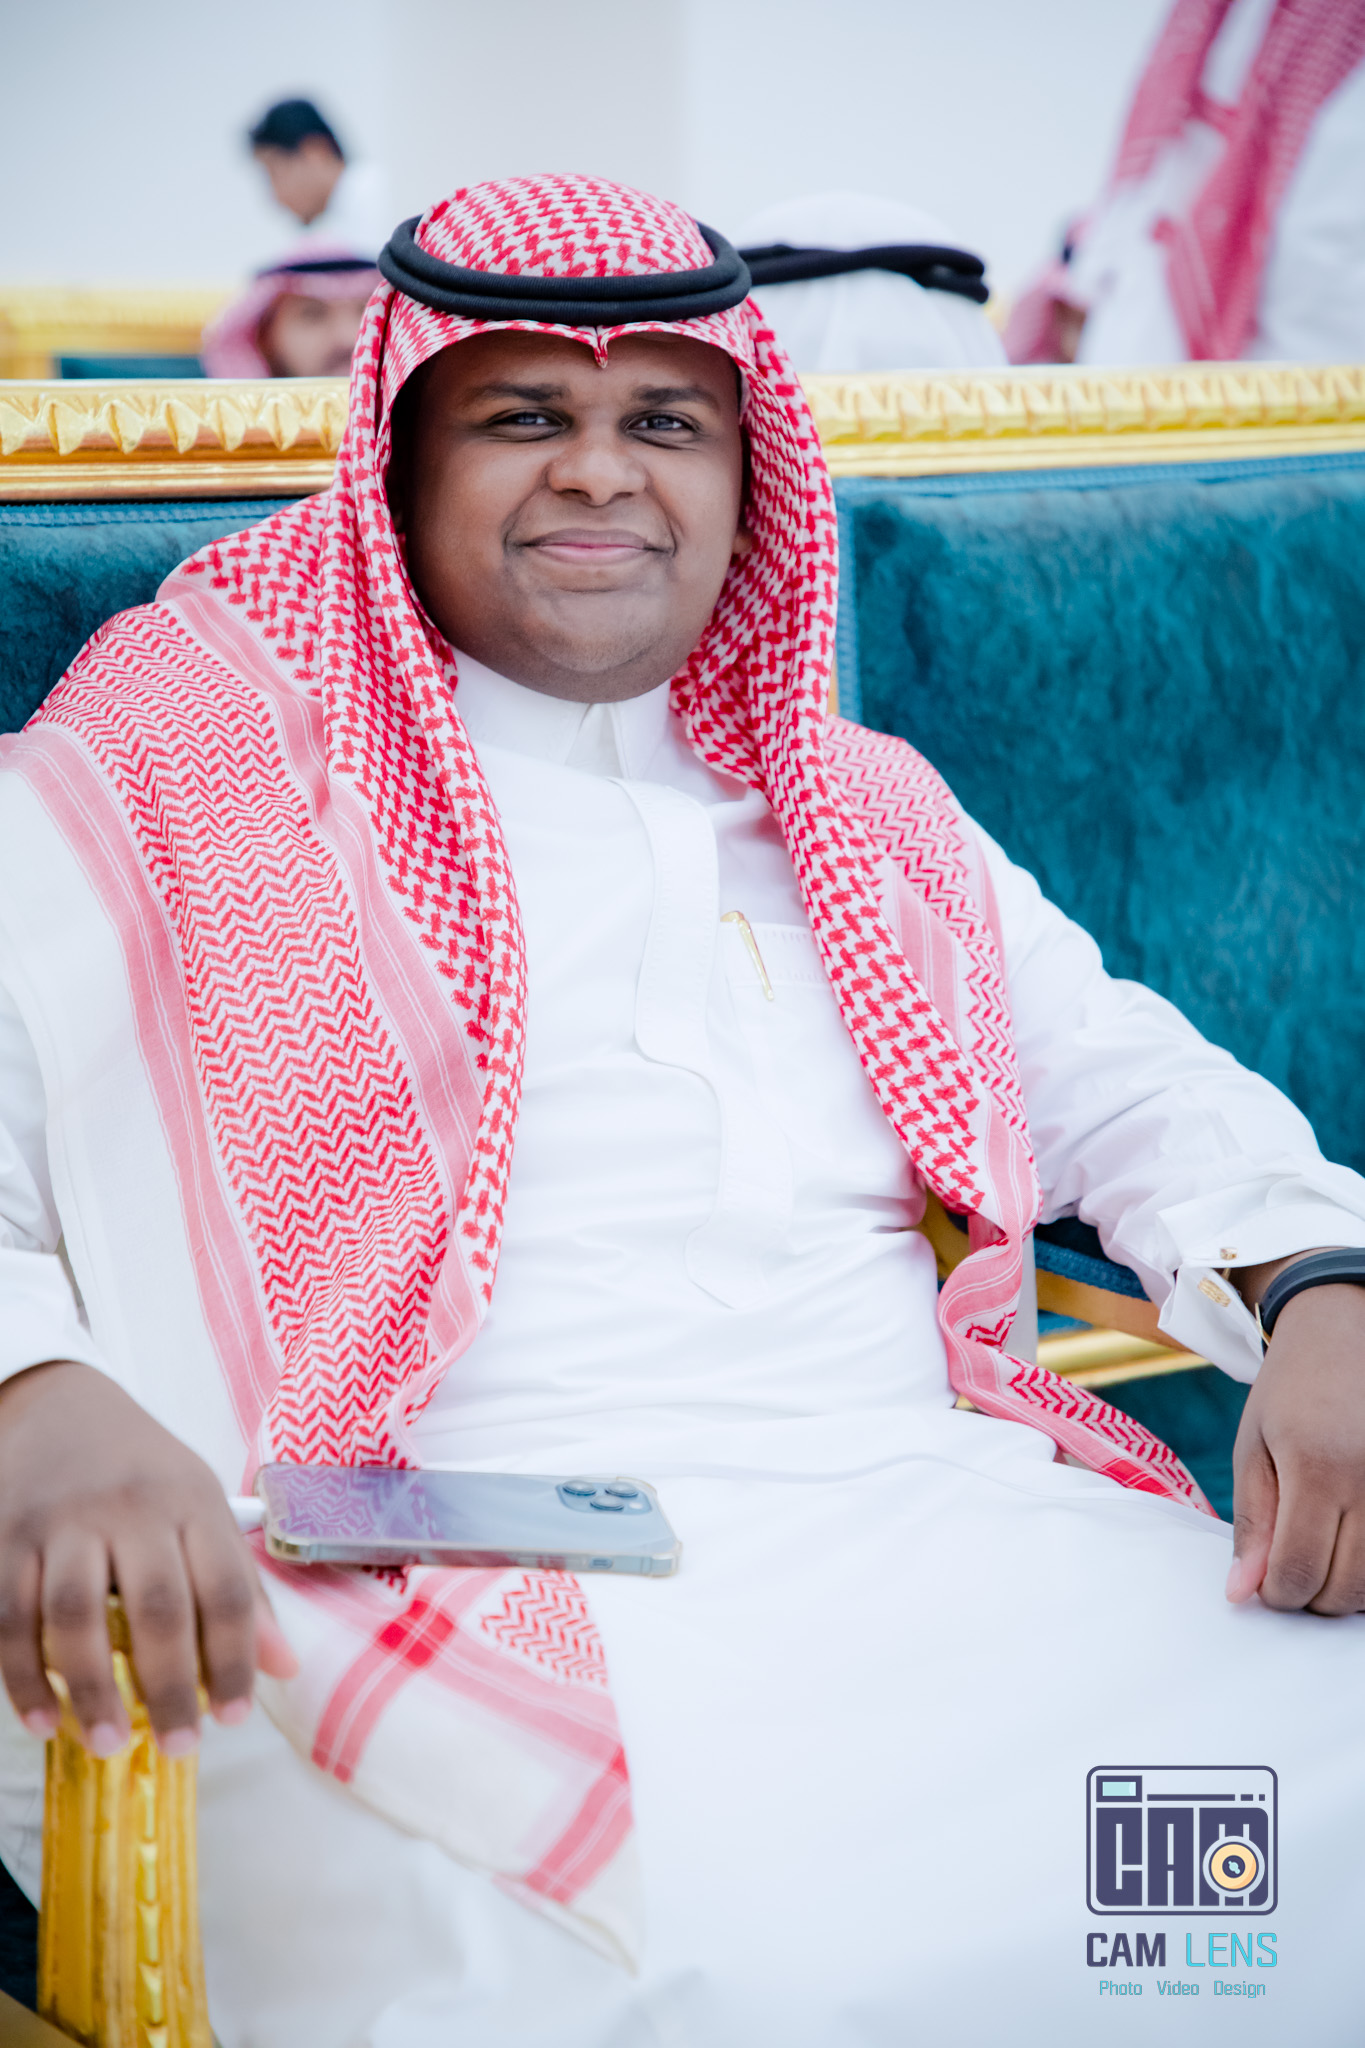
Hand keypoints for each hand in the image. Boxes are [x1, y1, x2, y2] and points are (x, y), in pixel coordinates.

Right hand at [0, 1360, 296, 1755]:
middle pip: (156, 1605)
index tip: (234, 1717)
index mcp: (192, 1501)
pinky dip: (23, 1676)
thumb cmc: (145, 1471)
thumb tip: (282, 1667)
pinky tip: (43, 1720)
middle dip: (168, 1686)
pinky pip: (11, 1615)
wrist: (60, 1405)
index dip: (235, 1659)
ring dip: (91, 1689)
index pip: (226, 1587)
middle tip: (178, 1747)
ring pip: (74, 1614)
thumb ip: (240, 1589)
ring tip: (108, 1742)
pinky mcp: (9, 1537)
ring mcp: (64, 1521)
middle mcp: (131, 1508)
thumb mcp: (205, 1510)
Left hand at [1226, 1280, 1364, 1612]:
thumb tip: (1243, 1593)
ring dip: (1346, 1586)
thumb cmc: (1291, 1389)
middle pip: (1345, 1589)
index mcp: (1318, 1467)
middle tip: (1293, 1566)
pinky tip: (1352, 1537)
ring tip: (1323, 1549)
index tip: (1266, 1582)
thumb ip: (1252, 1525)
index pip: (1300, 1572)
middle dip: (1312, 1595)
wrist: (1345, 1331)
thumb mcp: (1253, 1448)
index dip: (1278, 1594)